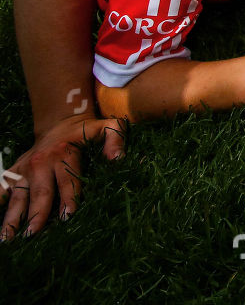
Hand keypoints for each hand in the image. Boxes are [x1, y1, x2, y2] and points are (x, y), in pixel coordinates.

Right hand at [1, 113, 124, 240]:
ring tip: (6, 240)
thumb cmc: (87, 129)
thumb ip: (115, 139)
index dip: (69, 197)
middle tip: (32, 235)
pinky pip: (1, 190)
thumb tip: (117, 159)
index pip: (67, 179)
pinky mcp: (13, 172)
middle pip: (40, 192)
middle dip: (36, 214)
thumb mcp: (107, 126)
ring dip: (12, 218)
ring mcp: (24, 169)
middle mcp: (40, 162)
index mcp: (64, 152)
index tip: (68, 216)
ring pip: (17, 196)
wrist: (60, 122)